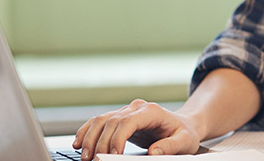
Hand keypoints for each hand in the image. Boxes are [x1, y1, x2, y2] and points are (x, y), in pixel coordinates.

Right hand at [72, 99, 203, 159]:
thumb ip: (170, 146)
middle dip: (99, 142)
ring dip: (89, 137)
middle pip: (111, 121)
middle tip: (93, 160)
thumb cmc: (184, 133)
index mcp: (151, 111)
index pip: (127, 121)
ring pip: (101, 120)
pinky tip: (78, 143)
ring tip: (83, 156)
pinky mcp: (120, 118)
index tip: (112, 155)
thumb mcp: (184, 141)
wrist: (184, 124)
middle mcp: (136, 108)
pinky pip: (99, 122)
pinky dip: (87, 132)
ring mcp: (127, 111)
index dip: (116, 138)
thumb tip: (153, 152)